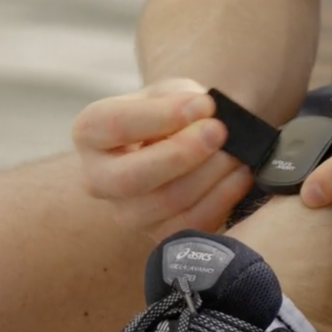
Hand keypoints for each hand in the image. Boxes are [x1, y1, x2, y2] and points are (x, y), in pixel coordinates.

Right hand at [72, 78, 251, 240]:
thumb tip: (203, 113)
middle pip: (130, 178)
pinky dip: (222, 198)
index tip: (204, 105)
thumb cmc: (174, 116)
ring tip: (237, 152)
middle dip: (182, 153)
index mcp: (90, 133)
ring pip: (166, 202)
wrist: (183, 148)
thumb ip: (182, 99)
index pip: (116, 125)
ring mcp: (126, 214)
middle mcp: (97, 179)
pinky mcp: (158, 237)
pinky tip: (240, 175)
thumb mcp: (171, 94)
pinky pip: (190, 224)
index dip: (162, 115)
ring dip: (209, 174)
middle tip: (219, 131)